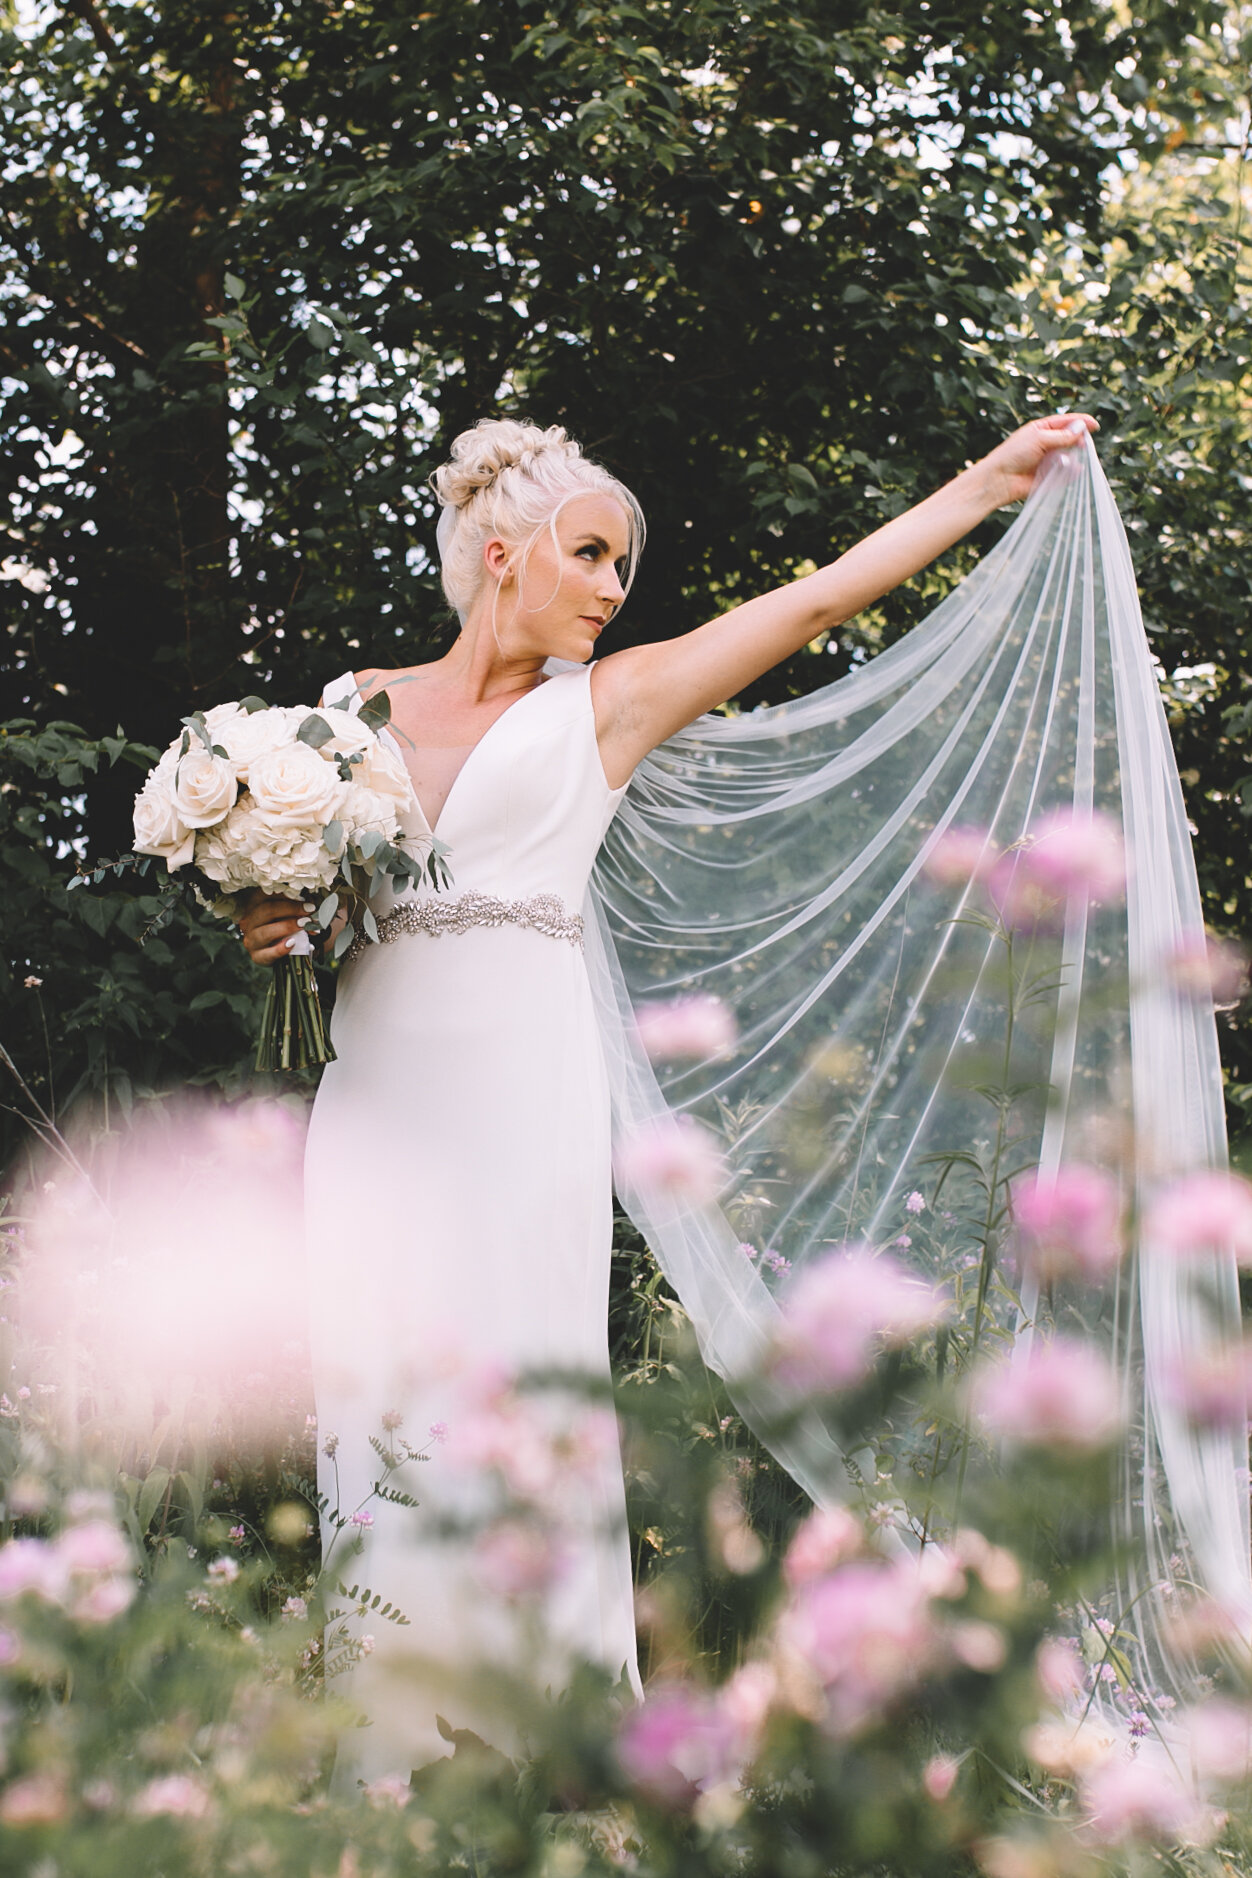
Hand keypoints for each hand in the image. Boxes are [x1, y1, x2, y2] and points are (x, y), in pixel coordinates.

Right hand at [237, 890, 314, 964]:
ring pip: (265, 932)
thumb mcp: (289, 913)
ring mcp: (251, 939)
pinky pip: (268, 953)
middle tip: (309, 911)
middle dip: (290, 909)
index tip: (304, 897)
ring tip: (304, 925)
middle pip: (266, 910)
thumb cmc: (285, 925)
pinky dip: (281, 949)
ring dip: (287, 927)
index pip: (266, 895)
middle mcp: (249, 921)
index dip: (287, 895)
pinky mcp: (257, 957)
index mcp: (254, 905)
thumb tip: (312, 907)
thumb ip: (297, 908)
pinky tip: (292, 943)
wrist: (283, 951)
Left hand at [977, 413, 1098, 508]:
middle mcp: (1047, 444)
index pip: (1065, 422)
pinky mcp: (1050, 477)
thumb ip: (1061, 436)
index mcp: (1042, 430)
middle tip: (1083, 444)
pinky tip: (1074, 471)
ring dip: (1075, 457)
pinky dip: (1072, 472)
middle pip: (1071, 438)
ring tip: (1070, 459)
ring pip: (1070, 456)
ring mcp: (1049, 460)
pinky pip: (1066, 474)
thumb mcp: (1038, 439)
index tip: (1095, 424)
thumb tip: (1080, 429)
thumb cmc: (1012, 455)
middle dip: (1079, 441)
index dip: (1081, 422)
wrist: (999, 480)